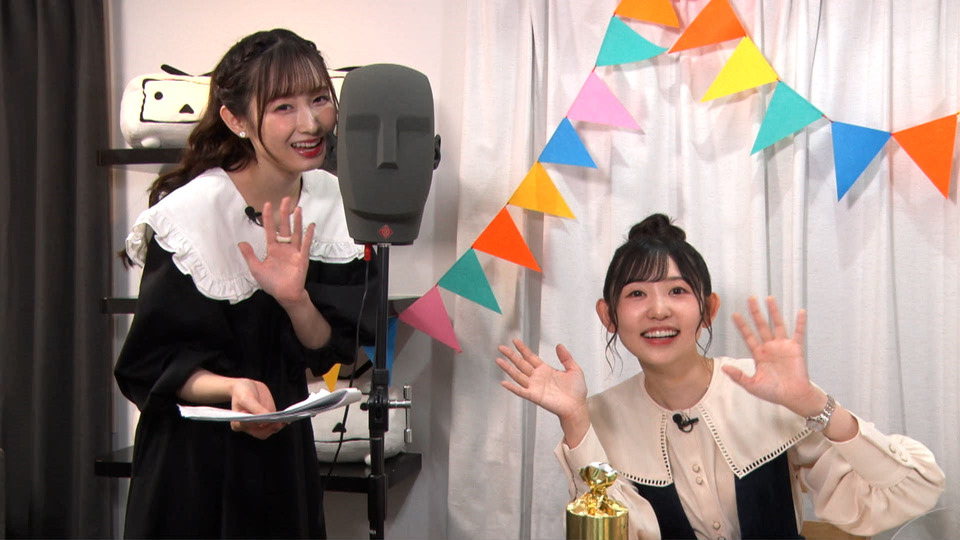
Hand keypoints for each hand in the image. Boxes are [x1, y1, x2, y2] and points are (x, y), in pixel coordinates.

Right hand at [230, 378, 285, 439]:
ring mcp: (259, 424)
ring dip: (278, 425)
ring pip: (270, 430)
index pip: (249, 428)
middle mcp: (249, 427)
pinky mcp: (268, 420)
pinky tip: (287, 417)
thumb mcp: (246, 398)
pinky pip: (275, 423)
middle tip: (280, 421)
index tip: (266, 421)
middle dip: (271, 427)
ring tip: (286, 419)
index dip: (257, 426)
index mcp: (238, 424)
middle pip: (262, 433)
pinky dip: (281, 422)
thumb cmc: (242, 392)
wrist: (246, 387)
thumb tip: (266, 418)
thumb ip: (255, 408)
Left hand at [238, 197, 315, 305]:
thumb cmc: (271, 283)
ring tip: (298, 208)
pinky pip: (306, 245)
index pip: (270, 229)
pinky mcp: (302, 258)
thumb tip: (241, 242)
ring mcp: (294, 252)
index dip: (268, 217)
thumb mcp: (256, 269)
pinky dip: (308, 235)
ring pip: (296, 233)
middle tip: (286, 199)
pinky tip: (311, 225)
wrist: (284, 295)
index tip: (267, 204)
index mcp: (273, 249)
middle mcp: (284, 247)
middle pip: (284, 227)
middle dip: (284, 213)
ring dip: (297, 221)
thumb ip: (250, 255)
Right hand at [496, 339, 587, 421]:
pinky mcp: (534, 396)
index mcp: (545, 370)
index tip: (515, 341)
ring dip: (508, 368)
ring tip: (499, 360)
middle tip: (501, 347)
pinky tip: (504, 383)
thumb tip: (559, 345)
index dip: (523, 349)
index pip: (530, 357)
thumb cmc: (576, 392)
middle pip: (521, 363)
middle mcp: (538, 377)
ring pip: (518, 375)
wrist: (577, 407)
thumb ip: (566, 357)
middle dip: (511, 355)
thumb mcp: (574, 369)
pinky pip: (521, 391)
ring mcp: (535, 386)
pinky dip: (512, 388)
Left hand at [725, 297, 821, 414]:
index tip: (735, 314)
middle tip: (750, 299)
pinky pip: (798, 333)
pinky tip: (801, 312)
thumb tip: (723, 368)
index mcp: (759, 354)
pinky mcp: (795, 349)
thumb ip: (738, 376)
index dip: (742, 326)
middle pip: (761, 325)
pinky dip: (800, 323)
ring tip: (769, 299)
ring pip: (777, 325)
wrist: (792, 396)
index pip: (748, 336)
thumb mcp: (752, 385)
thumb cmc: (773, 392)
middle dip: (756, 312)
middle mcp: (770, 347)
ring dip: (774, 312)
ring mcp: (783, 346)